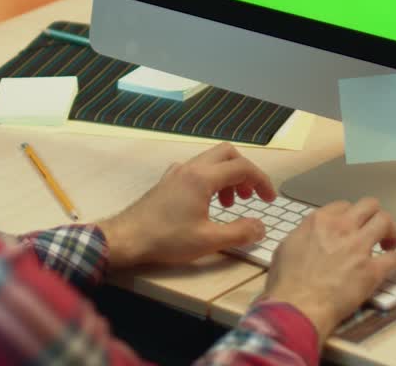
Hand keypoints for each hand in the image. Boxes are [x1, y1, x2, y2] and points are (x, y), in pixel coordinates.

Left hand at [98, 143, 275, 268]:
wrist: (127, 238)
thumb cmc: (166, 239)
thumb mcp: (209, 240)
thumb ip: (240, 232)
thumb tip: (261, 227)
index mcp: (203, 177)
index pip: (242, 167)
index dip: (261, 181)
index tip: (268, 199)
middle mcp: (190, 168)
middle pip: (227, 153)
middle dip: (245, 172)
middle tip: (250, 196)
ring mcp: (176, 172)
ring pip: (210, 161)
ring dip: (227, 177)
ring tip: (229, 204)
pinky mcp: (167, 182)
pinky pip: (195, 170)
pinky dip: (209, 181)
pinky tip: (206, 204)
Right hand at [260, 199, 395, 343]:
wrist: (298, 306)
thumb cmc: (287, 284)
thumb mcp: (285, 248)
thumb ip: (302, 236)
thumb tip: (307, 238)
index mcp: (319, 221)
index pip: (343, 205)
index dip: (350, 215)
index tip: (352, 224)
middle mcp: (341, 228)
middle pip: (369, 205)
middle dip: (373, 214)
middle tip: (374, 228)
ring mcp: (358, 247)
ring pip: (384, 221)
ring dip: (390, 229)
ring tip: (389, 240)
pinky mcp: (372, 270)